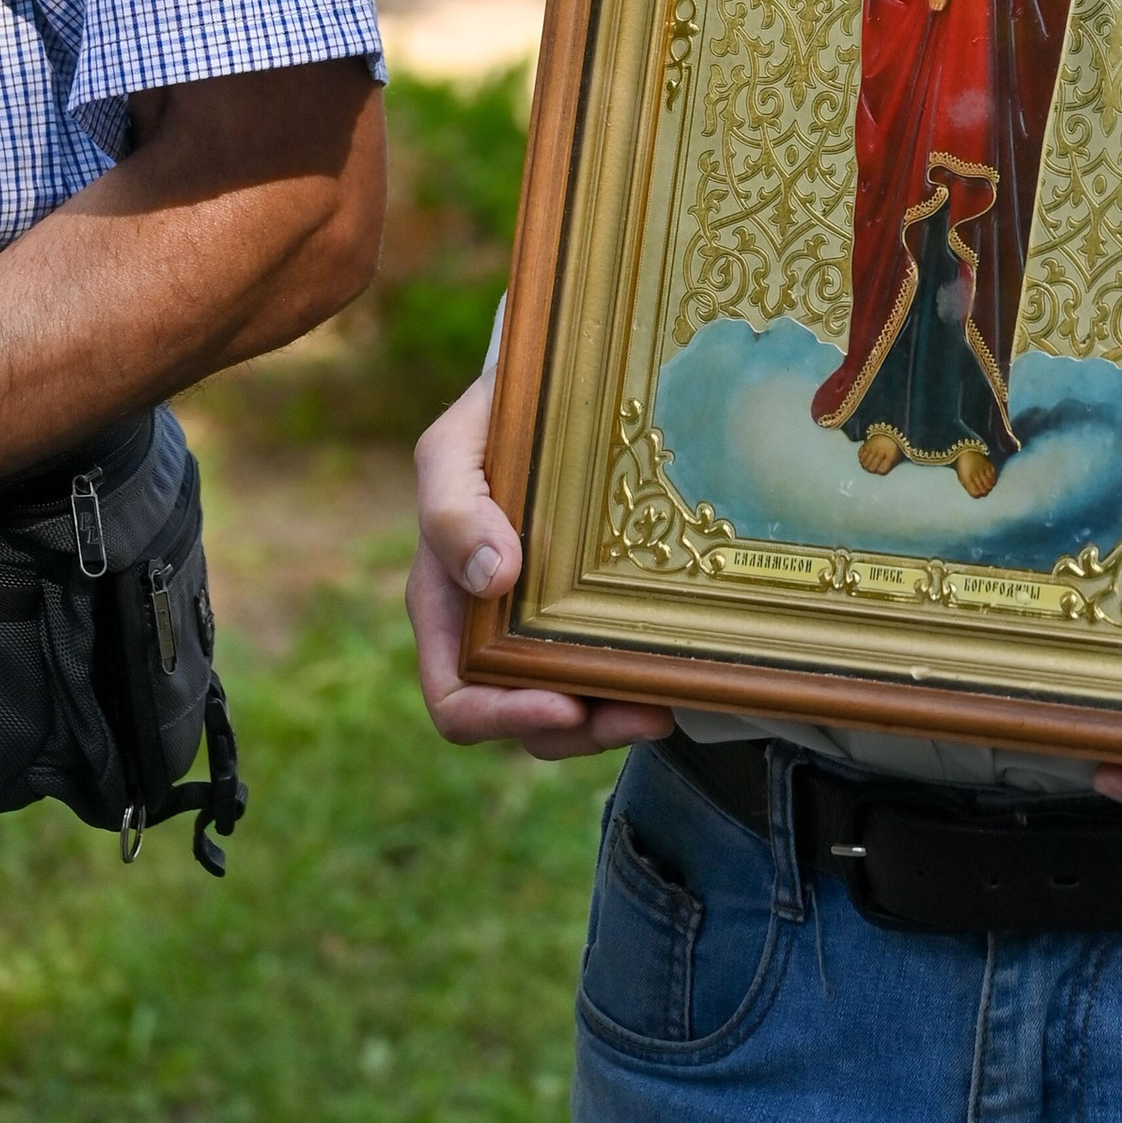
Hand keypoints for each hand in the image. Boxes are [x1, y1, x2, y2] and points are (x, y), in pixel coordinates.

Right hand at [408, 368, 675, 762]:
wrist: (551, 391)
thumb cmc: (490, 421)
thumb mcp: (453, 450)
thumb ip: (452, 509)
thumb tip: (492, 577)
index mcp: (445, 608)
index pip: (456, 699)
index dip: (503, 718)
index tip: (563, 705)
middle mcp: (488, 633)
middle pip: (524, 719)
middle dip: (581, 731)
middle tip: (645, 713)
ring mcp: (541, 627)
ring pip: (573, 708)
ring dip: (617, 719)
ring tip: (666, 700)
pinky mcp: (589, 611)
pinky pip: (608, 667)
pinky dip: (638, 680)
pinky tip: (676, 669)